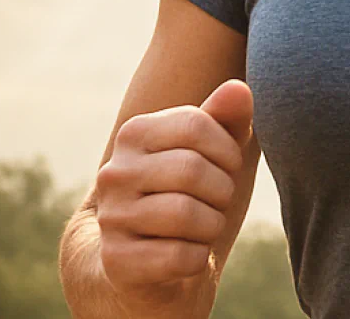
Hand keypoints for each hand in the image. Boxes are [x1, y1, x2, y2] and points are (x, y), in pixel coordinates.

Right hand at [94, 80, 253, 307]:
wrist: (146, 257)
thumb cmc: (188, 191)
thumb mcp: (211, 150)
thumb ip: (226, 117)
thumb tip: (238, 88)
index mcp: (134, 133)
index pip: (195, 124)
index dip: (228, 149)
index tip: (229, 167)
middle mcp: (115, 171)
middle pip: (191, 169)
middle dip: (222, 190)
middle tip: (218, 201)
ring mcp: (111, 216)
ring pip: (184, 214)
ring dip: (211, 225)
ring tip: (205, 226)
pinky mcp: (116, 261)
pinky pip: (177, 257)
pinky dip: (197, 258)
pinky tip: (190, 254)